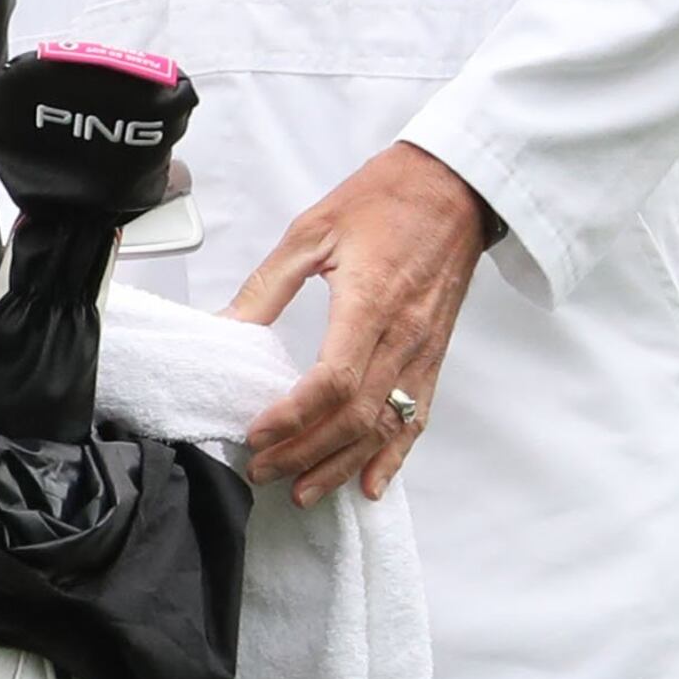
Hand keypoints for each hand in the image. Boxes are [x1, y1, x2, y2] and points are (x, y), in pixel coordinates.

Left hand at [227, 142, 496, 505]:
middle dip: (306, 452)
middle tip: (263, 470)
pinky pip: (416, 417)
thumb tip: (224, 328)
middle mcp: (403, 336)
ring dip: (342, 464)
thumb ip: (268, 286)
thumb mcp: (311, 230)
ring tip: (302, 490)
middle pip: (355, 415)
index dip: (293, 416)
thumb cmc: (382, 200)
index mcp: (370, 301)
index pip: (333, 380)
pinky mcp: (436, 356)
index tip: (256, 433)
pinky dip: (393, 455)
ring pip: (384, 426)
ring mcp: (425, 351)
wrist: (454, 188)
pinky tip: (370, 483)